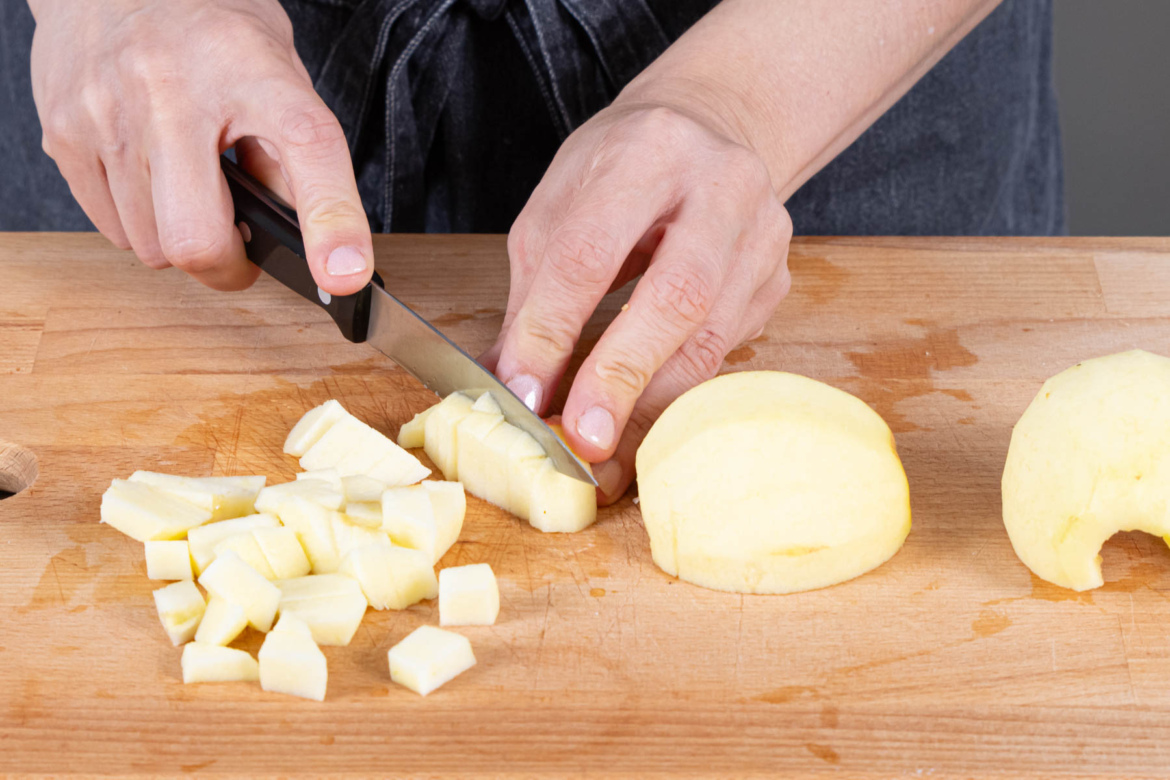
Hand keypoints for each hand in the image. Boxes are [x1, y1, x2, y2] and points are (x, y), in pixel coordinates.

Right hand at [28, 0, 371, 293]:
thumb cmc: (208, 30)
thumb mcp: (276, 71)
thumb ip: (293, 152)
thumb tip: (312, 240)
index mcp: (252, 70)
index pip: (306, 149)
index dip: (332, 223)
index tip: (344, 275)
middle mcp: (174, 90)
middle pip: (197, 237)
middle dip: (226, 266)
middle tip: (240, 247)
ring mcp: (109, 112)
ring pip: (151, 247)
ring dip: (179, 241)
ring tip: (192, 190)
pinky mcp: (65, 132)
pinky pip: (111, 228)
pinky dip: (140, 225)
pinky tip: (152, 179)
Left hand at [484, 101, 792, 504]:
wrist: (708, 130)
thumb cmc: (620, 169)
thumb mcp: (558, 208)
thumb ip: (536, 295)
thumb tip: (514, 383)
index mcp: (648, 152)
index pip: (591, 254)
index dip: (553, 331)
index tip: (526, 393)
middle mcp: (720, 186)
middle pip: (676, 297)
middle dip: (622, 378)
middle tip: (583, 441)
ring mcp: (761, 234)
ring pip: (710, 338)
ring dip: (652, 405)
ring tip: (608, 453)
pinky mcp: (777, 277)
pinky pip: (726, 352)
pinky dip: (677, 394)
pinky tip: (644, 420)